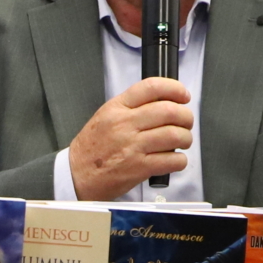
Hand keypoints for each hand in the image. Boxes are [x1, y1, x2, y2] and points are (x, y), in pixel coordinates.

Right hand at [69, 78, 193, 198]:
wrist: (77, 175)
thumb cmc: (92, 148)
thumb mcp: (105, 116)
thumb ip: (131, 107)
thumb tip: (164, 102)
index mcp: (116, 108)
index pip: (151, 87)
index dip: (174, 88)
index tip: (183, 96)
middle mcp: (124, 125)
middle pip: (169, 111)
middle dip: (186, 117)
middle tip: (185, 122)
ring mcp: (132, 147)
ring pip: (175, 135)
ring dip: (185, 138)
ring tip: (182, 142)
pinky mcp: (139, 168)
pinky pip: (172, 160)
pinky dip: (180, 160)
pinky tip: (174, 160)